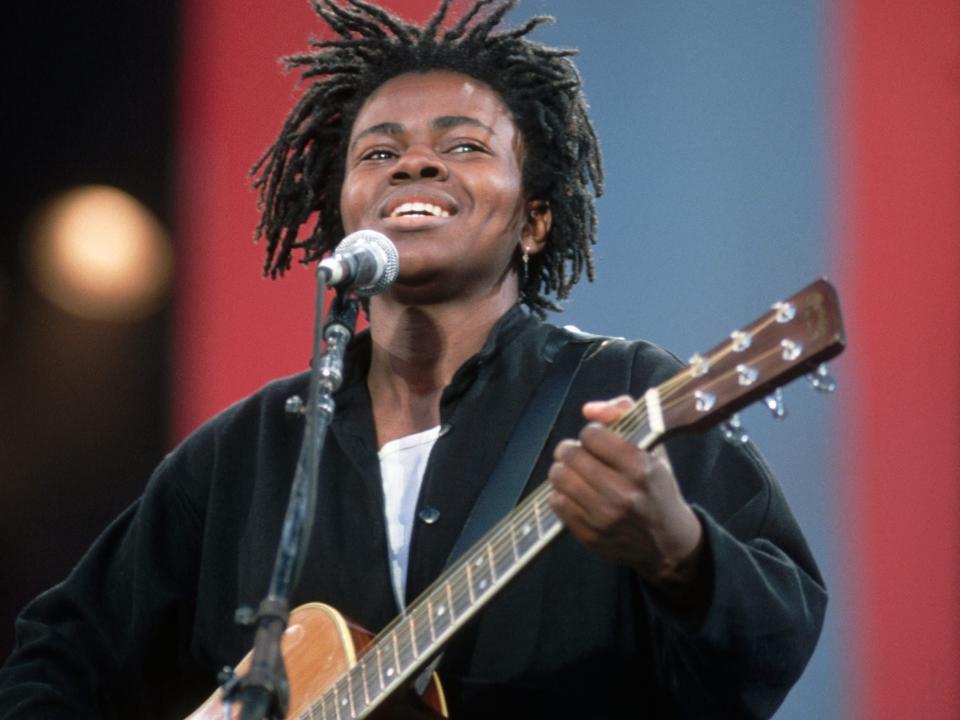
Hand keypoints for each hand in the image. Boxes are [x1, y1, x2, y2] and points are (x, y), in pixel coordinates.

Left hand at [548, 396, 708, 615]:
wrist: (667, 543)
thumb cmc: (657, 489)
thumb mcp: (652, 448)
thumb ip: (624, 415)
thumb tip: (588, 409)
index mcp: (640, 468)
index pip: (592, 435)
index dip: (591, 434)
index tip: (597, 441)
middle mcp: (622, 494)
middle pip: (570, 455)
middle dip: (571, 450)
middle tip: (578, 454)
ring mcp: (603, 518)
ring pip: (559, 478)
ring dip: (562, 469)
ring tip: (574, 472)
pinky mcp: (589, 535)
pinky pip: (557, 502)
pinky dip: (561, 493)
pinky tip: (575, 493)